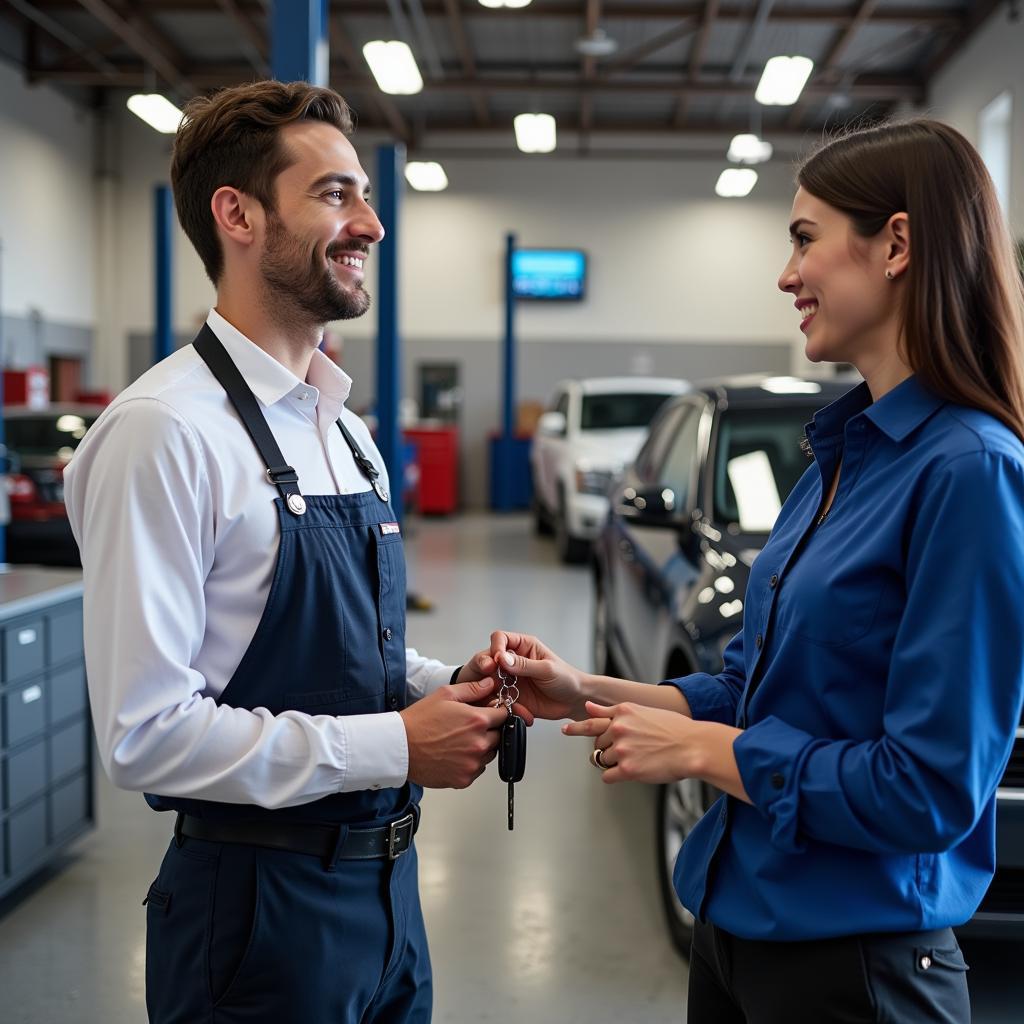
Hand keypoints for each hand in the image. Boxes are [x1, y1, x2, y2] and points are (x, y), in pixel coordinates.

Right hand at [400, 679, 507, 788]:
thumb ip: (472, 689)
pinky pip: (477, 770)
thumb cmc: (419, 721)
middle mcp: (479, 744)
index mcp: (477, 720)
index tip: (490, 712)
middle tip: (468, 728)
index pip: (504, 715)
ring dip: (481, 747)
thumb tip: (489, 684)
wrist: (399, 747)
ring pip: (489, 754)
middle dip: (489, 730)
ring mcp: (472, 764)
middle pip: (499, 736)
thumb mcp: (445, 695)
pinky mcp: (464, 779)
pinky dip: (470, 763)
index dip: (498, 712)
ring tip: (459, 741)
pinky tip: (454, 754)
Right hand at [489, 630, 586, 722]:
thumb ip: (525, 664)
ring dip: (490, 688)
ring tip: (500, 696)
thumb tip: (502, 658)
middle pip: (488, 658)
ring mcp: (510, 679)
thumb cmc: (566, 679)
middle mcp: (513, 661)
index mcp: (523, 646)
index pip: (500, 638)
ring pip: (488, 679)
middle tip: (491, 677)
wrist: (573, 701)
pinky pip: (496, 698)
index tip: (497, 660)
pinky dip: (499, 703)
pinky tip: (510, 708)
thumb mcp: (547, 669)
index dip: (495, 647)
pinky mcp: (510, 696)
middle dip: (485, 667)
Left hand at [563, 700, 700, 784]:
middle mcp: (619, 728)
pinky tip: (633, 770)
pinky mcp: (627, 769)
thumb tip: (588, 706)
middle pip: (599, 744)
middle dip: (610, 749)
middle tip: (632, 751)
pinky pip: (608, 776)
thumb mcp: (642, 712)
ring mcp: (621, 749)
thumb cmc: (674, 730)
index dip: (577, 727)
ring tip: (639, 759)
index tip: (565, 729)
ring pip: (603, 760)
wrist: (693, 747)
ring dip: (616, 763)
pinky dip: (616, 776)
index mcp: (623, 712)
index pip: (593, 720)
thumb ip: (612, 711)